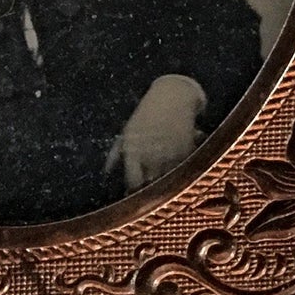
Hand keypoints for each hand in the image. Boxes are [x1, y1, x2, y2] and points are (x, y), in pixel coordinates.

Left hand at [104, 74, 206, 189]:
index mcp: (134, 151)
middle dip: (150, 192)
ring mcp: (170, 155)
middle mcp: (151, 156)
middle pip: (151, 186)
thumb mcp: (127, 131)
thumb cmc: (146, 114)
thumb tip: (107, 173)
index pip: (132, 182)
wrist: (172, 96)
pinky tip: (181, 174)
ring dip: (167, 187)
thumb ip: (116, 153)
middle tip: (151, 198)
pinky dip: (182, 175)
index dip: (134, 192)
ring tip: (166, 190)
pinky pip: (184, 172)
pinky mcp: (188, 153)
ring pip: (168, 182)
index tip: (135, 198)